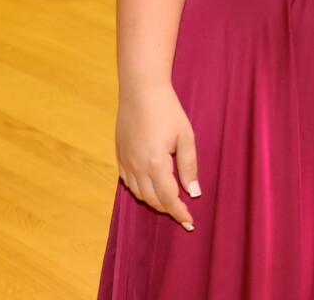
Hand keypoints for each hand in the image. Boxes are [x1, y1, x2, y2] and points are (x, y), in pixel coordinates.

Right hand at [116, 84, 199, 229]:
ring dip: (155, 201)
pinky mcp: (120, 157)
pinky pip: (129, 183)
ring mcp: (126, 163)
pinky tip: (152, 187)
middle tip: (183, 212)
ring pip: (139, 194)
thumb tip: (193, 192)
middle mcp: (137, 167)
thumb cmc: (168, 111)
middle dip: (168, 209)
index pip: (169, 198)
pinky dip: (141, 190)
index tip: (189, 222)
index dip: (179, 213)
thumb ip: (189, 166)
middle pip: (153, 200)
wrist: (140, 91)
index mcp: (156, 163)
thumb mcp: (186, 136)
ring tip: (170, 202)